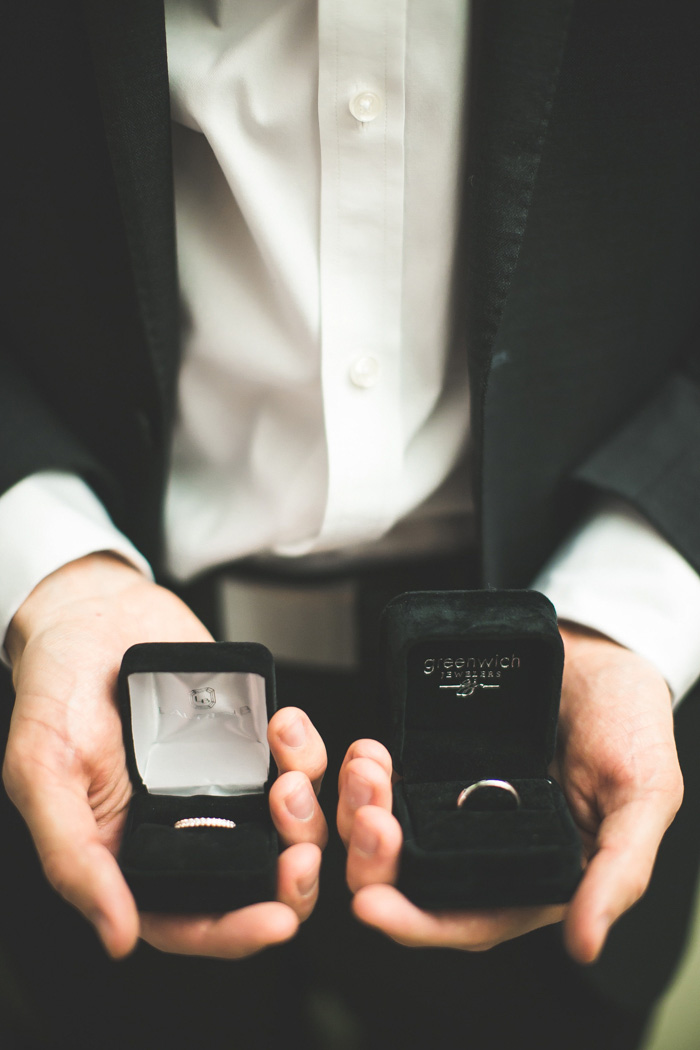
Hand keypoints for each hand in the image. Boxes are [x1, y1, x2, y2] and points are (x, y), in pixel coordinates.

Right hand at [3, 553, 327, 958]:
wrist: (91, 612)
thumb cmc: (54, 691)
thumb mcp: (42, 771)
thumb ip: (74, 855)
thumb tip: (117, 936)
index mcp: (131, 851)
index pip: (192, 918)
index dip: (235, 932)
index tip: (275, 922)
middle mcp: (183, 824)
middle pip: (254, 879)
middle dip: (289, 877)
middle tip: (300, 854)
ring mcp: (221, 781)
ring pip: (287, 823)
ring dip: (304, 808)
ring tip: (291, 769)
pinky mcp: (247, 739)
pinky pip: (296, 760)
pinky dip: (305, 750)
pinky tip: (287, 725)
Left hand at [337, 624, 682, 959]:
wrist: (602, 651)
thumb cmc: (632, 723)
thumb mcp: (643, 795)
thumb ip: (620, 870)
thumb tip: (585, 945)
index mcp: (537, 875)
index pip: (467, 919)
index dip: (416, 922)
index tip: (371, 905)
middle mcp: (489, 847)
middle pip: (413, 879)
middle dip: (376, 860)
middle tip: (369, 821)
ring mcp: (458, 802)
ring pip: (390, 830)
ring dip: (363, 811)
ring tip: (366, 772)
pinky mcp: (435, 762)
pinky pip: (390, 781)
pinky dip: (370, 774)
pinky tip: (368, 753)